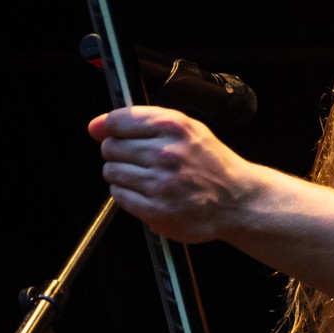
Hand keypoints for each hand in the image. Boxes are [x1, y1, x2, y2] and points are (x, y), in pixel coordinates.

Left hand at [89, 105, 260, 241]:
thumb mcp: (186, 129)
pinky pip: (120, 196)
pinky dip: (127, 195)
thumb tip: (95, 126)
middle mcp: (166, 154)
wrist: (238, 200)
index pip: (117, 122)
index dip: (111, 129)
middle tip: (139, 161)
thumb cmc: (212, 164)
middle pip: (111, 147)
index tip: (113, 135)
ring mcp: (161, 184)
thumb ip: (141, 121)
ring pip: (112, 172)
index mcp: (173, 127)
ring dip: (121, 175)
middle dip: (118, 153)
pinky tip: (146, 193)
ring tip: (144, 178)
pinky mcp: (157, 211)